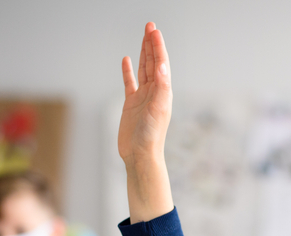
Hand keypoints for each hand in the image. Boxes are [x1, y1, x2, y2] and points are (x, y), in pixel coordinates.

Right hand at [119, 23, 174, 222]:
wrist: (140, 155)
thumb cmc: (151, 136)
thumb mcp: (158, 109)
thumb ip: (162, 87)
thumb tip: (163, 66)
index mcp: (163, 92)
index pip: (161, 64)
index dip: (157, 46)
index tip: (154, 30)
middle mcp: (155, 92)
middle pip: (153, 62)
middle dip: (151, 44)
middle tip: (150, 26)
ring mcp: (142, 97)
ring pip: (143, 69)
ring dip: (143, 53)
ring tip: (144, 37)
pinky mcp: (131, 104)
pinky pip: (130, 82)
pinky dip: (128, 71)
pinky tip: (127, 60)